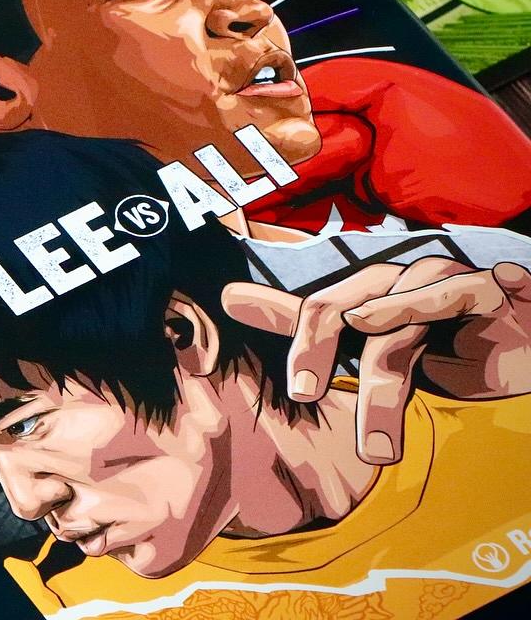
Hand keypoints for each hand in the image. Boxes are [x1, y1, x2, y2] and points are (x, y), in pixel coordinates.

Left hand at [223, 258, 530, 464]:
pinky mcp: (491, 291)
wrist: (523, 337)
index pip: (315, 309)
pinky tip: (454, 302)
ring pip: (399, 332)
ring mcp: (444, 282)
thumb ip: (306, 322)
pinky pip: (465, 293)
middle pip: (342, 311)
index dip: (292, 336)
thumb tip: (231, 299)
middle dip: (317, 353)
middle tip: (305, 397)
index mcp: (366, 292)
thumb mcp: (373, 340)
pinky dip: (454, 295)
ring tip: (376, 453)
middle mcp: (398, 280)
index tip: (279, 371)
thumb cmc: (443, 337)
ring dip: (381, 397)